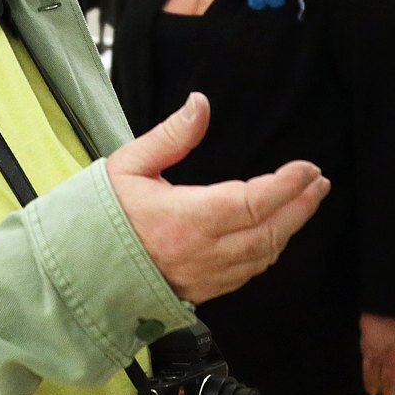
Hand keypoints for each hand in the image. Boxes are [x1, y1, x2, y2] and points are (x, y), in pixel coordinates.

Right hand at [107, 93, 328, 303]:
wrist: (75, 270)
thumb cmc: (98, 216)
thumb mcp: (129, 165)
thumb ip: (171, 136)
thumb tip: (201, 103)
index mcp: (183, 219)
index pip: (252, 203)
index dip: (287, 186)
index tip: (308, 168)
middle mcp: (199, 254)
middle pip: (269, 232)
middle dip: (300, 206)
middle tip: (318, 182)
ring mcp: (202, 277)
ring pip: (262, 257)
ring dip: (288, 228)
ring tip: (304, 202)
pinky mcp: (200, 291)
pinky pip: (246, 273)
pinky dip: (267, 250)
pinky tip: (274, 232)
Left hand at [360, 313, 394, 394]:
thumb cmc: (376, 312)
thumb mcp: (364, 331)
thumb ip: (368, 347)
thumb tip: (369, 357)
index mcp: (372, 353)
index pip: (370, 377)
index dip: (371, 386)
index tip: (372, 392)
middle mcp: (388, 358)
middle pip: (388, 382)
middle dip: (386, 392)